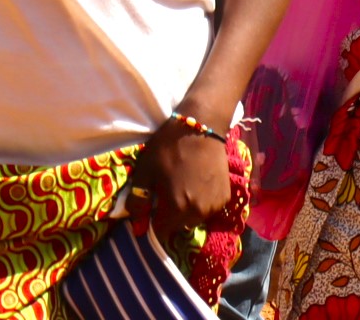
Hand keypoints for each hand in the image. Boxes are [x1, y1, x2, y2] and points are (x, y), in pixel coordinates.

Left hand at [130, 115, 231, 241]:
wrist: (201, 126)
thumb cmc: (169, 146)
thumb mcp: (145, 170)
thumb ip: (138, 200)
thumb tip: (135, 225)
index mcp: (176, 208)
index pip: (161, 232)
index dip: (153, 222)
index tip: (152, 208)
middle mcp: (197, 213)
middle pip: (178, 226)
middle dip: (170, 217)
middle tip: (167, 193)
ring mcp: (214, 205)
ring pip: (194, 219)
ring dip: (187, 210)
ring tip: (183, 187)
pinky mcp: (224, 196)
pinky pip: (208, 209)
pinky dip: (201, 202)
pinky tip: (197, 183)